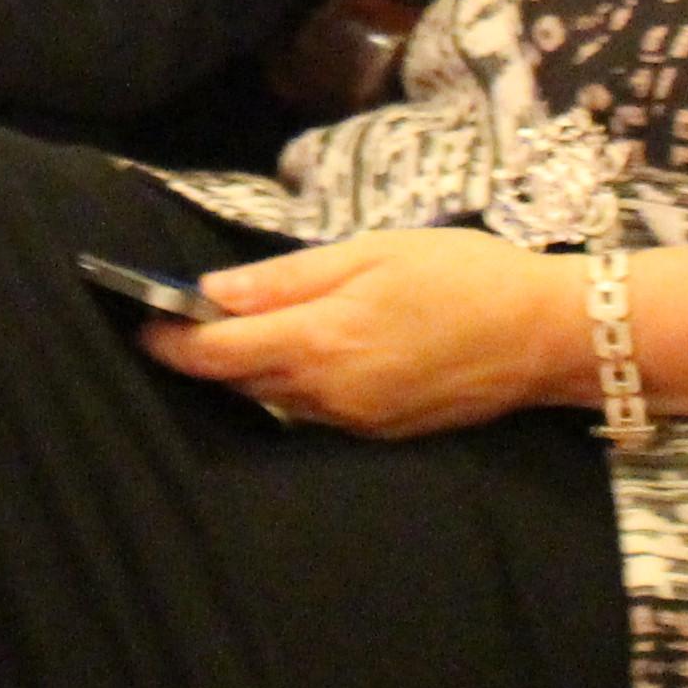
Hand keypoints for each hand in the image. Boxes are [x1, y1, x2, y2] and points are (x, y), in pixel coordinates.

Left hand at [134, 229, 578, 437]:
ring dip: (246, 371)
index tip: (142, 321)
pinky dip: (291, 385)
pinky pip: (313, 412)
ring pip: (274, 400)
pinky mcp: (379, 433)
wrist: (545, 336)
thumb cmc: (461, 276)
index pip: (215, 355)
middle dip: (203, 355)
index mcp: (319, 342)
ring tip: (235, 331)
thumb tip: (211, 291)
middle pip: (237, 383)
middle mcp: (328, 395)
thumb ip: (284, 278)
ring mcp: (354, 421)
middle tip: (178, 319)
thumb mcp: (368, 254)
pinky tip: (299, 353)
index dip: (169, 340)